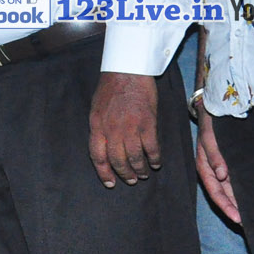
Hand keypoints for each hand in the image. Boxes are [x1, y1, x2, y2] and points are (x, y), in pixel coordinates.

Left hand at [89, 72, 160, 186]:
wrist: (127, 71)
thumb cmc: (111, 88)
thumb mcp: (96, 108)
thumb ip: (99, 127)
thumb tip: (103, 145)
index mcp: (97, 126)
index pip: (97, 156)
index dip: (104, 172)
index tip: (110, 183)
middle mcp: (111, 130)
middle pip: (117, 160)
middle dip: (124, 174)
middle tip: (131, 180)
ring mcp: (130, 128)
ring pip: (134, 158)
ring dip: (140, 169)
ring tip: (143, 173)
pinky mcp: (147, 124)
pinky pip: (151, 148)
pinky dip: (154, 159)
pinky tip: (156, 163)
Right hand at [196, 110, 239, 222]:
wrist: (217, 107)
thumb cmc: (211, 123)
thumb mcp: (210, 137)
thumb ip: (214, 155)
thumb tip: (221, 175)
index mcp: (205, 166)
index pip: (215, 192)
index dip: (226, 206)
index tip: (238, 219)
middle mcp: (214, 170)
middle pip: (224, 195)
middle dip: (234, 209)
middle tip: (249, 224)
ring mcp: (224, 167)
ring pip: (232, 190)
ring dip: (240, 202)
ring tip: (253, 216)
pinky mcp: (234, 162)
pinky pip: (239, 180)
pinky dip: (245, 190)